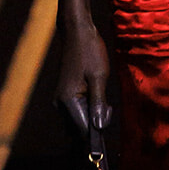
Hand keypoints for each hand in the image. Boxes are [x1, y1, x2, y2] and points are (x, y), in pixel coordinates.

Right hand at [56, 19, 111, 136]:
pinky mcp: (65, 96)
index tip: (107, 135)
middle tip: (108, 105)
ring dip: (93, 117)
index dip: (96, 136)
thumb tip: (99, 128)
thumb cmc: (89, 51)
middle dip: (96, 125)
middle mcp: (60, 104)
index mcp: (68, 100)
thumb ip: (99, 104)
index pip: (82, 130)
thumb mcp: (99, 77)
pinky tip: (97, 95)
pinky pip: (78, 112)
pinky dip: (89, 110)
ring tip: (103, 98)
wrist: (77, 32)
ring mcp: (61, 100)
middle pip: (79, 129)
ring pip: (79, 121)